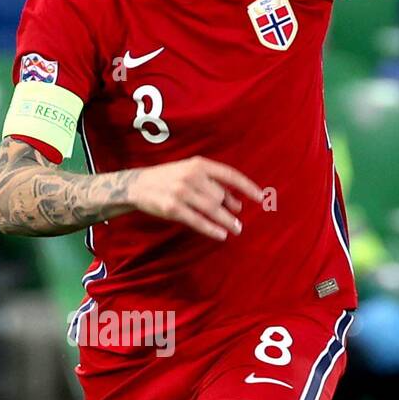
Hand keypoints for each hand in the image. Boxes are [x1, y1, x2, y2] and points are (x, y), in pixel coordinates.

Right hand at [128, 156, 263, 240]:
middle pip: (220, 196)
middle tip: (237, 221)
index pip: (229, 175)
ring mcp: (181, 192)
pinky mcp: (173, 208)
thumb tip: (238, 204)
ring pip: (212, 209)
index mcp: (198, 164)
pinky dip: (211, 229)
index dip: (246, 186)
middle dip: (229, 209)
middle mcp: (191, 176)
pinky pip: (197, 221)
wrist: (138, 185)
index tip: (260, 197)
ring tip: (236, 229)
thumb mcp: (191, 175)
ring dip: (227, 221)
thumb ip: (214, 186)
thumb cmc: (169, 179)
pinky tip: (221, 235)